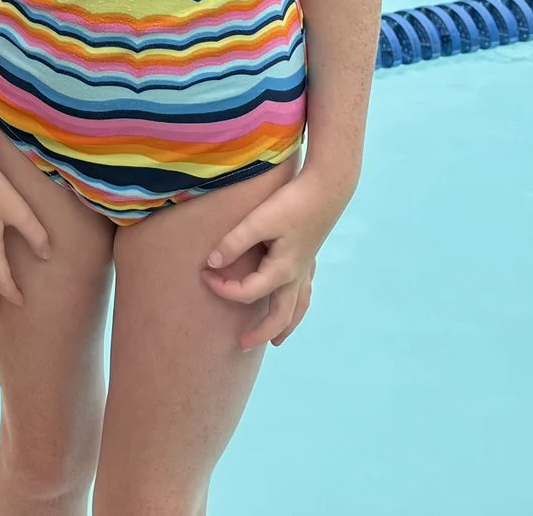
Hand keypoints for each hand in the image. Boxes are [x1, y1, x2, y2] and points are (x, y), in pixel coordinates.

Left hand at [203, 173, 346, 348]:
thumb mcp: (259, 221)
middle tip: (241, 345)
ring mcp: (306, 268)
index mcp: (282, 271)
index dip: (223, 288)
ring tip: (276, 340)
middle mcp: (296, 275)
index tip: (204, 275)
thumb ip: (234, 242)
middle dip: (260, 332)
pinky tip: (294, 300)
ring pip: (298, 307)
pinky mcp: (309, 256)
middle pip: (280, 316)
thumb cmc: (292, 203)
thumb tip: (212, 263)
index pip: (247, 292)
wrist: (328, 188)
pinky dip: (297, 304)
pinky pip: (304, 291)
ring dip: (285, 325)